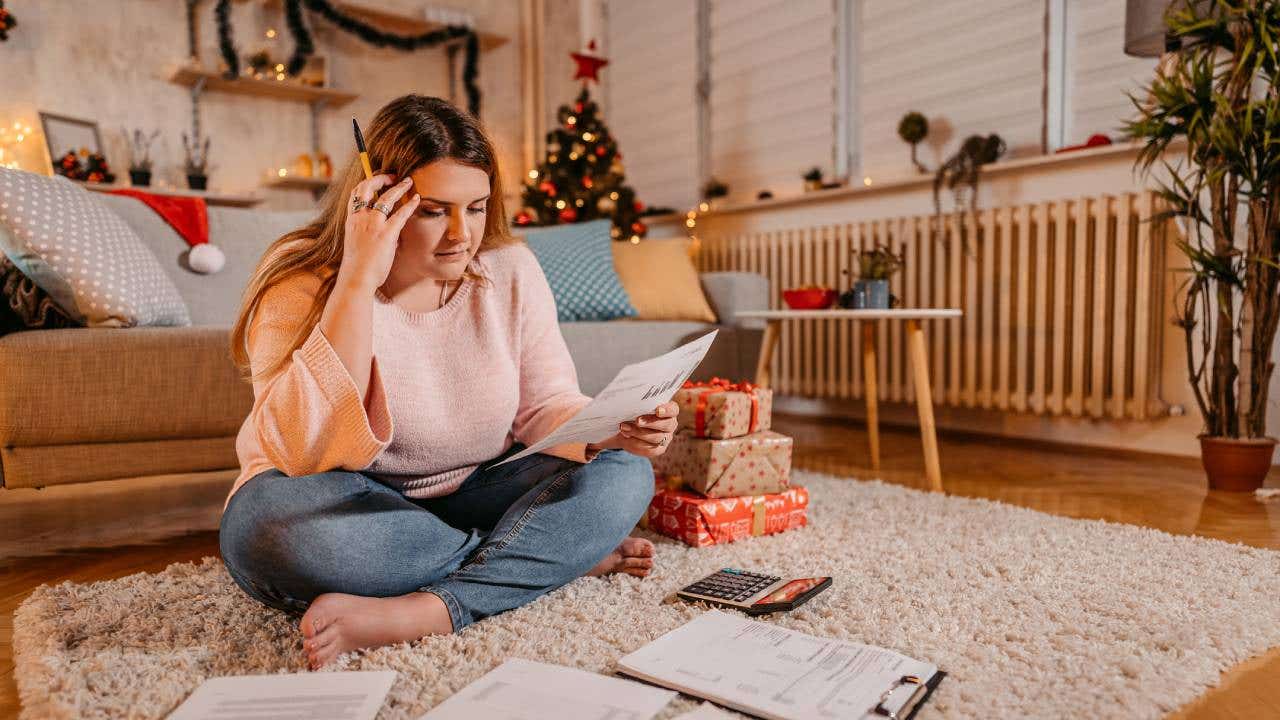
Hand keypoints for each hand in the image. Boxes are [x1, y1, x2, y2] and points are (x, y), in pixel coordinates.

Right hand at [337, 174, 420, 291]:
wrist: (356, 278)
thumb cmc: (358, 266)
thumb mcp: (358, 245)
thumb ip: (370, 235)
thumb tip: (389, 235)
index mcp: (352, 221)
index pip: (355, 194)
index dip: (366, 183)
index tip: (376, 179)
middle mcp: (361, 218)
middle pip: (367, 188)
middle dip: (380, 178)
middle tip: (392, 176)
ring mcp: (373, 225)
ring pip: (386, 197)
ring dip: (399, 187)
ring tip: (408, 181)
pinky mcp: (386, 233)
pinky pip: (401, 214)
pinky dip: (410, 204)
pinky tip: (417, 199)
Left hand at [588, 401, 678, 457]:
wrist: (623, 428)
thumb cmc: (630, 411)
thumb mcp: (631, 404)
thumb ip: (633, 401)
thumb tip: (622, 395)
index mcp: (668, 409)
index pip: (673, 409)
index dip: (667, 410)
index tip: (657, 410)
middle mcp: (670, 424)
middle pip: (667, 425)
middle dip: (651, 423)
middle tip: (637, 420)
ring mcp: (666, 438)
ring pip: (656, 437)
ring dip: (639, 433)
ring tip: (624, 428)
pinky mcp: (658, 449)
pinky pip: (650, 449)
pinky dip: (636, 443)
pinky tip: (626, 438)